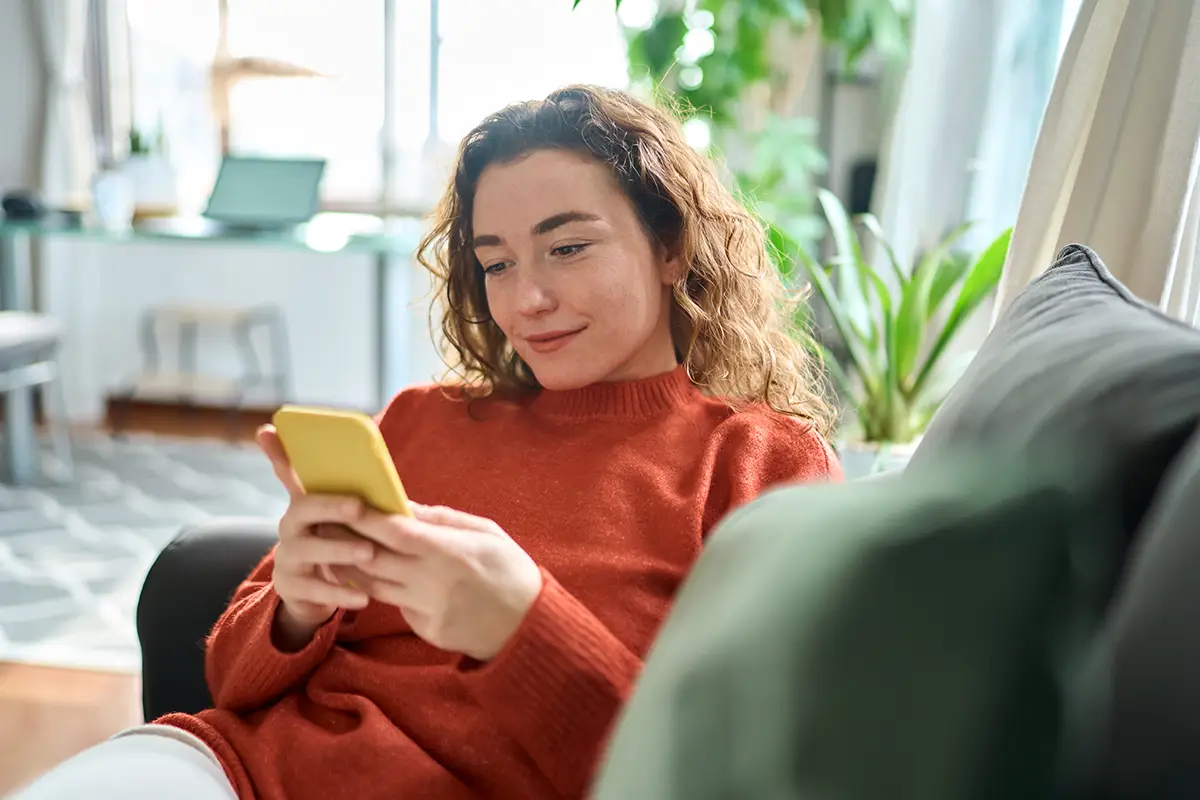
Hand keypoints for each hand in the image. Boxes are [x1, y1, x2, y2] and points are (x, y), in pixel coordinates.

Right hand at [257, 426, 375, 647]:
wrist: (315, 594)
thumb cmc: (338, 545)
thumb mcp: (344, 521)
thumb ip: (355, 497)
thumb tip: (377, 473)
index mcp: (305, 504)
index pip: (289, 472)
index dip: (278, 453)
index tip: (268, 430)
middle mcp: (290, 525)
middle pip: (303, 508)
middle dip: (331, 506)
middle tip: (359, 507)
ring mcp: (287, 556)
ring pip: (309, 549)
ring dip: (340, 550)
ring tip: (369, 553)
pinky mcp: (290, 586)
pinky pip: (314, 588)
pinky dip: (340, 591)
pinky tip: (363, 596)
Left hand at [347, 504, 543, 660]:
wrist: (529, 626)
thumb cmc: (511, 570)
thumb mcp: (486, 532)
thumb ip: (443, 520)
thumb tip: (406, 507)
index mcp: (448, 552)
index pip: (394, 532)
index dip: (365, 518)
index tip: (344, 503)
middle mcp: (432, 582)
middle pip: (374, 559)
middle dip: (345, 541)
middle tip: (324, 524)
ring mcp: (426, 609)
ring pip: (375, 586)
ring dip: (352, 567)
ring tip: (334, 550)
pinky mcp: (426, 630)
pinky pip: (397, 605)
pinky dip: (384, 590)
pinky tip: (375, 578)